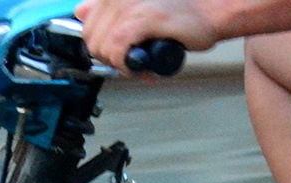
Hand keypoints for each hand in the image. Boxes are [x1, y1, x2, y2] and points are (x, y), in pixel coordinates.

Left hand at [74, 0, 218, 71]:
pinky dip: (125, 64)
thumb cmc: (178, 14)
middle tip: (129, 64)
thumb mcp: (135, 8)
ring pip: (104, 46)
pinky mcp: (144, 18)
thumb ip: (106, 9)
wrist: (209, 13)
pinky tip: (140, 67)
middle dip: (108, 58)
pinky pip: (119, 48)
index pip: (86, 25)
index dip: (100, 47)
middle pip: (92, 38)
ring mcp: (129, 5)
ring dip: (119, 65)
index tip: (117, 55)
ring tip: (139, 67)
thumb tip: (81, 11)